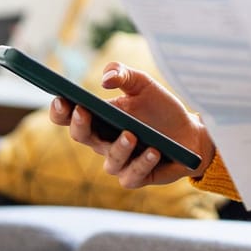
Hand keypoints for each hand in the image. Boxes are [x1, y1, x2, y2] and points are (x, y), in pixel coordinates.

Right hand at [46, 63, 214, 188]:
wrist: (190, 132)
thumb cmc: (160, 108)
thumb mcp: (143, 84)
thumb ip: (123, 74)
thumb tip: (105, 80)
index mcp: (98, 119)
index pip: (69, 117)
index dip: (60, 110)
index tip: (62, 98)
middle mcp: (103, 142)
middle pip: (82, 137)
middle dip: (79, 125)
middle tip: (84, 111)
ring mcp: (119, 162)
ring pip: (110, 161)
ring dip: (119, 148)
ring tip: (131, 134)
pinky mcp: (137, 177)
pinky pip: (133, 175)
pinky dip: (142, 163)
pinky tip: (153, 151)